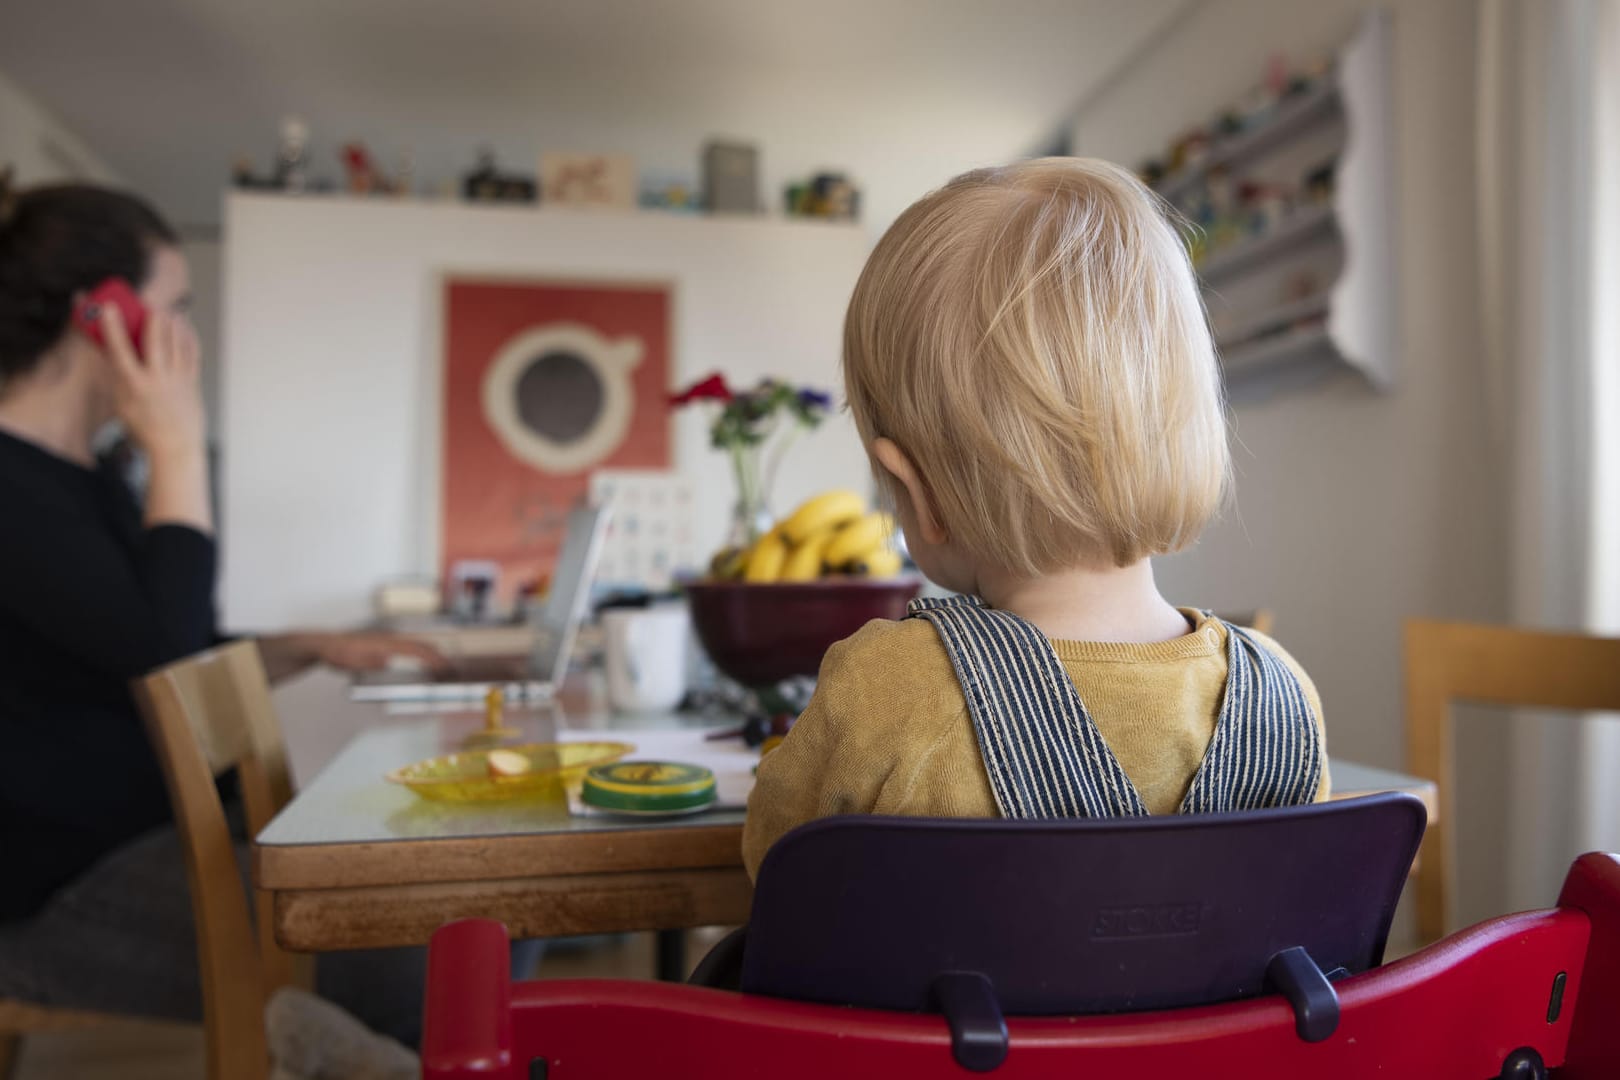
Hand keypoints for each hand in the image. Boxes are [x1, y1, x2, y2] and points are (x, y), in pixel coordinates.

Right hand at [100, 303, 204, 462]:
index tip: (109, 308)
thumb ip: (118, 374)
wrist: (175, 446)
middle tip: (148, 303)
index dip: (113, 327)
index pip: (120, 350)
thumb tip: (110, 346)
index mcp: (133, 386)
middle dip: (152, 318)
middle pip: (156, 341)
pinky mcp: (193, 382)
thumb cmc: (144, 426)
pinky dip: (188, 337)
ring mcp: (178, 380)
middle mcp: (157, 380)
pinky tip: (184, 326)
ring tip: (168, 310)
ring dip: (173, 323)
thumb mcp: (122, 402)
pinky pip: (192, 353)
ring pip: (177, 344)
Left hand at [310, 632, 451, 674]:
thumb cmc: (338, 653)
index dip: (432, 659)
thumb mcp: (352, 661)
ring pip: (414, 645)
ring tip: (442, 664)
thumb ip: (370, 661)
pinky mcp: (382, 644)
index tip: (445, 667)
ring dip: (430, 654)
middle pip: (420, 645)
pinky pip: (406, 647)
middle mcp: (389, 639)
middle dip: (437, 656)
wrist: (326, 645)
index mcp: (386, 643)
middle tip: (451, 668)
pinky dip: (418, 653)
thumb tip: (387, 660)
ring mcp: (387, 641)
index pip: (415, 649)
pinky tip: (419, 660)